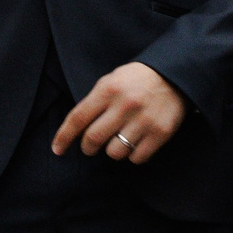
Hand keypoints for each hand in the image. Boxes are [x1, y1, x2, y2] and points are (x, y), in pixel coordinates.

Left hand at [57, 62, 185, 162]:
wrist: (175, 75)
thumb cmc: (137, 79)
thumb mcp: (112, 80)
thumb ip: (95, 102)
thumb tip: (76, 129)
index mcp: (108, 90)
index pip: (78, 118)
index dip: (64, 137)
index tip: (57, 150)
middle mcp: (124, 105)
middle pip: (93, 139)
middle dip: (87, 148)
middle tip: (90, 147)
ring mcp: (143, 120)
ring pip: (114, 152)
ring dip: (113, 151)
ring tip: (119, 140)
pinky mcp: (160, 133)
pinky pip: (137, 157)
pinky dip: (133, 155)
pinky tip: (136, 143)